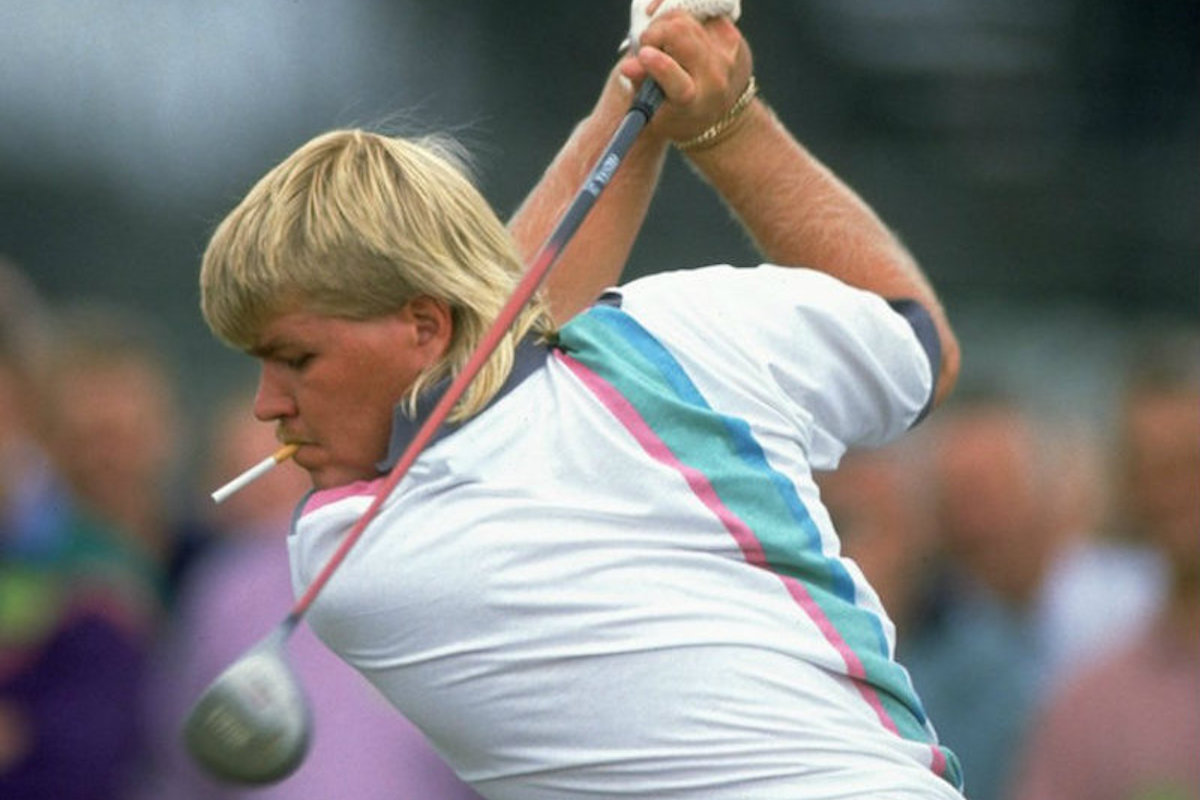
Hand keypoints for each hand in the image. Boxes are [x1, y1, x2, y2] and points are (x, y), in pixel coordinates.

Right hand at [618, 6, 753, 144]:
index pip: (679, 82)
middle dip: (654, 33)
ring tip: (661, 42)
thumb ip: (641, 85)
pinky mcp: (730, 35)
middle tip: (647, 45)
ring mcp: (726, 54)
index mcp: (693, 102)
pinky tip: (677, 35)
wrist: (722, 111)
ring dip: (664, 25)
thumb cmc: (679, 112)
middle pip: (679, 32)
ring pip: (684, 18)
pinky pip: (697, 15)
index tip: (643, 55)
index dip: (660, 65)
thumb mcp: (654, 110)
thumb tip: (628, 66)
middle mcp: (714, 77)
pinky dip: (680, 21)